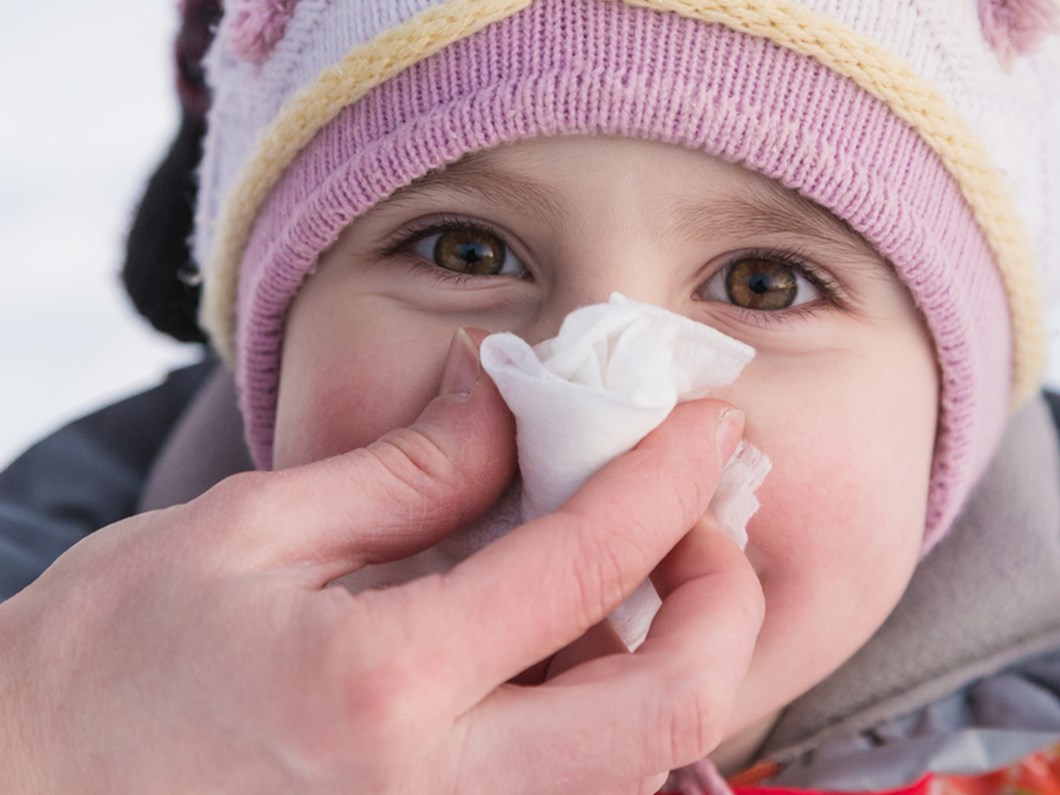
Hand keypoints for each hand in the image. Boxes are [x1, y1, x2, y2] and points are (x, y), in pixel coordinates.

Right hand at [0, 333, 762, 794]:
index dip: (666, 479)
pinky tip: (555, 649)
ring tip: (625, 571)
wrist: (30, 794)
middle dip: (718, 603)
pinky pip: (568, 794)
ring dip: (666, 659)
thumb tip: (501, 393)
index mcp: (379, 687)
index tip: (706, 425)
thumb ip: (405, 470)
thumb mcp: (250, 531)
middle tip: (698, 521)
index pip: (582, 566)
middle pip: (665, 712)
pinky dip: (601, 714)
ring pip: (633, 768)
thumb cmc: (112, 658)